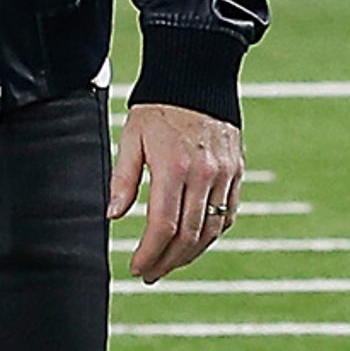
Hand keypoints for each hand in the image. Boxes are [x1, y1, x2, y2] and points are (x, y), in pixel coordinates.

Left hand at [106, 103, 243, 282]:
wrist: (196, 76)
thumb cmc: (158, 108)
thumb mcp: (132, 138)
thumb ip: (123, 179)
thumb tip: (112, 216)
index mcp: (174, 166)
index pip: (163, 226)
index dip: (149, 253)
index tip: (136, 267)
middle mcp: (204, 174)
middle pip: (188, 235)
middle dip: (167, 261)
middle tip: (149, 274)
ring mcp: (224, 174)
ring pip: (211, 230)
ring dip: (189, 254)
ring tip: (168, 264)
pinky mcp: (236, 171)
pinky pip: (227, 214)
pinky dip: (211, 233)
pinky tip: (194, 242)